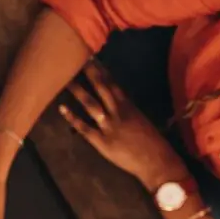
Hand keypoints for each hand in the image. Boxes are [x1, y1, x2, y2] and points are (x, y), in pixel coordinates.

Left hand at [59, 62, 187, 188]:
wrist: (157, 162)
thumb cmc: (152, 142)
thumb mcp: (141, 119)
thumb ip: (127, 109)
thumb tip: (116, 100)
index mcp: (128, 105)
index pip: (112, 83)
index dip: (101, 69)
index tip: (91, 56)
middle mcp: (118, 112)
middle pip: (101, 88)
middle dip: (89, 73)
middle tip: (76, 58)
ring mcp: (109, 126)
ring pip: (91, 104)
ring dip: (78, 91)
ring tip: (64, 80)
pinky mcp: (103, 142)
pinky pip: (85, 128)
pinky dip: (73, 118)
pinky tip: (62, 109)